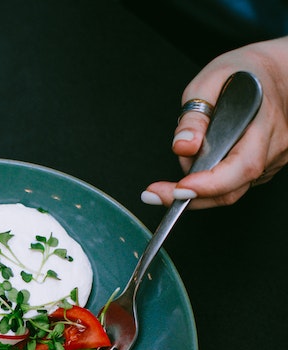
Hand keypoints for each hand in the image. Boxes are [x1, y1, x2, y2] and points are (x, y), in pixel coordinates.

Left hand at [141, 36, 287, 208]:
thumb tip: (183, 146)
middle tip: (155, 194)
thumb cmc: (243, 72)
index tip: (179, 189)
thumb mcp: (210, 80)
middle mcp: (273, 146)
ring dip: (196, 191)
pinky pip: (232, 185)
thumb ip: (194, 116)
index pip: (242, 166)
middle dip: (190, 197)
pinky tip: (193, 172)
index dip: (209, 184)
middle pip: (233, 188)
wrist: (275, 71)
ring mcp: (271, 160)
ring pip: (230, 190)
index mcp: (263, 123)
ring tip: (168, 183)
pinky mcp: (263, 168)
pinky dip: (207, 185)